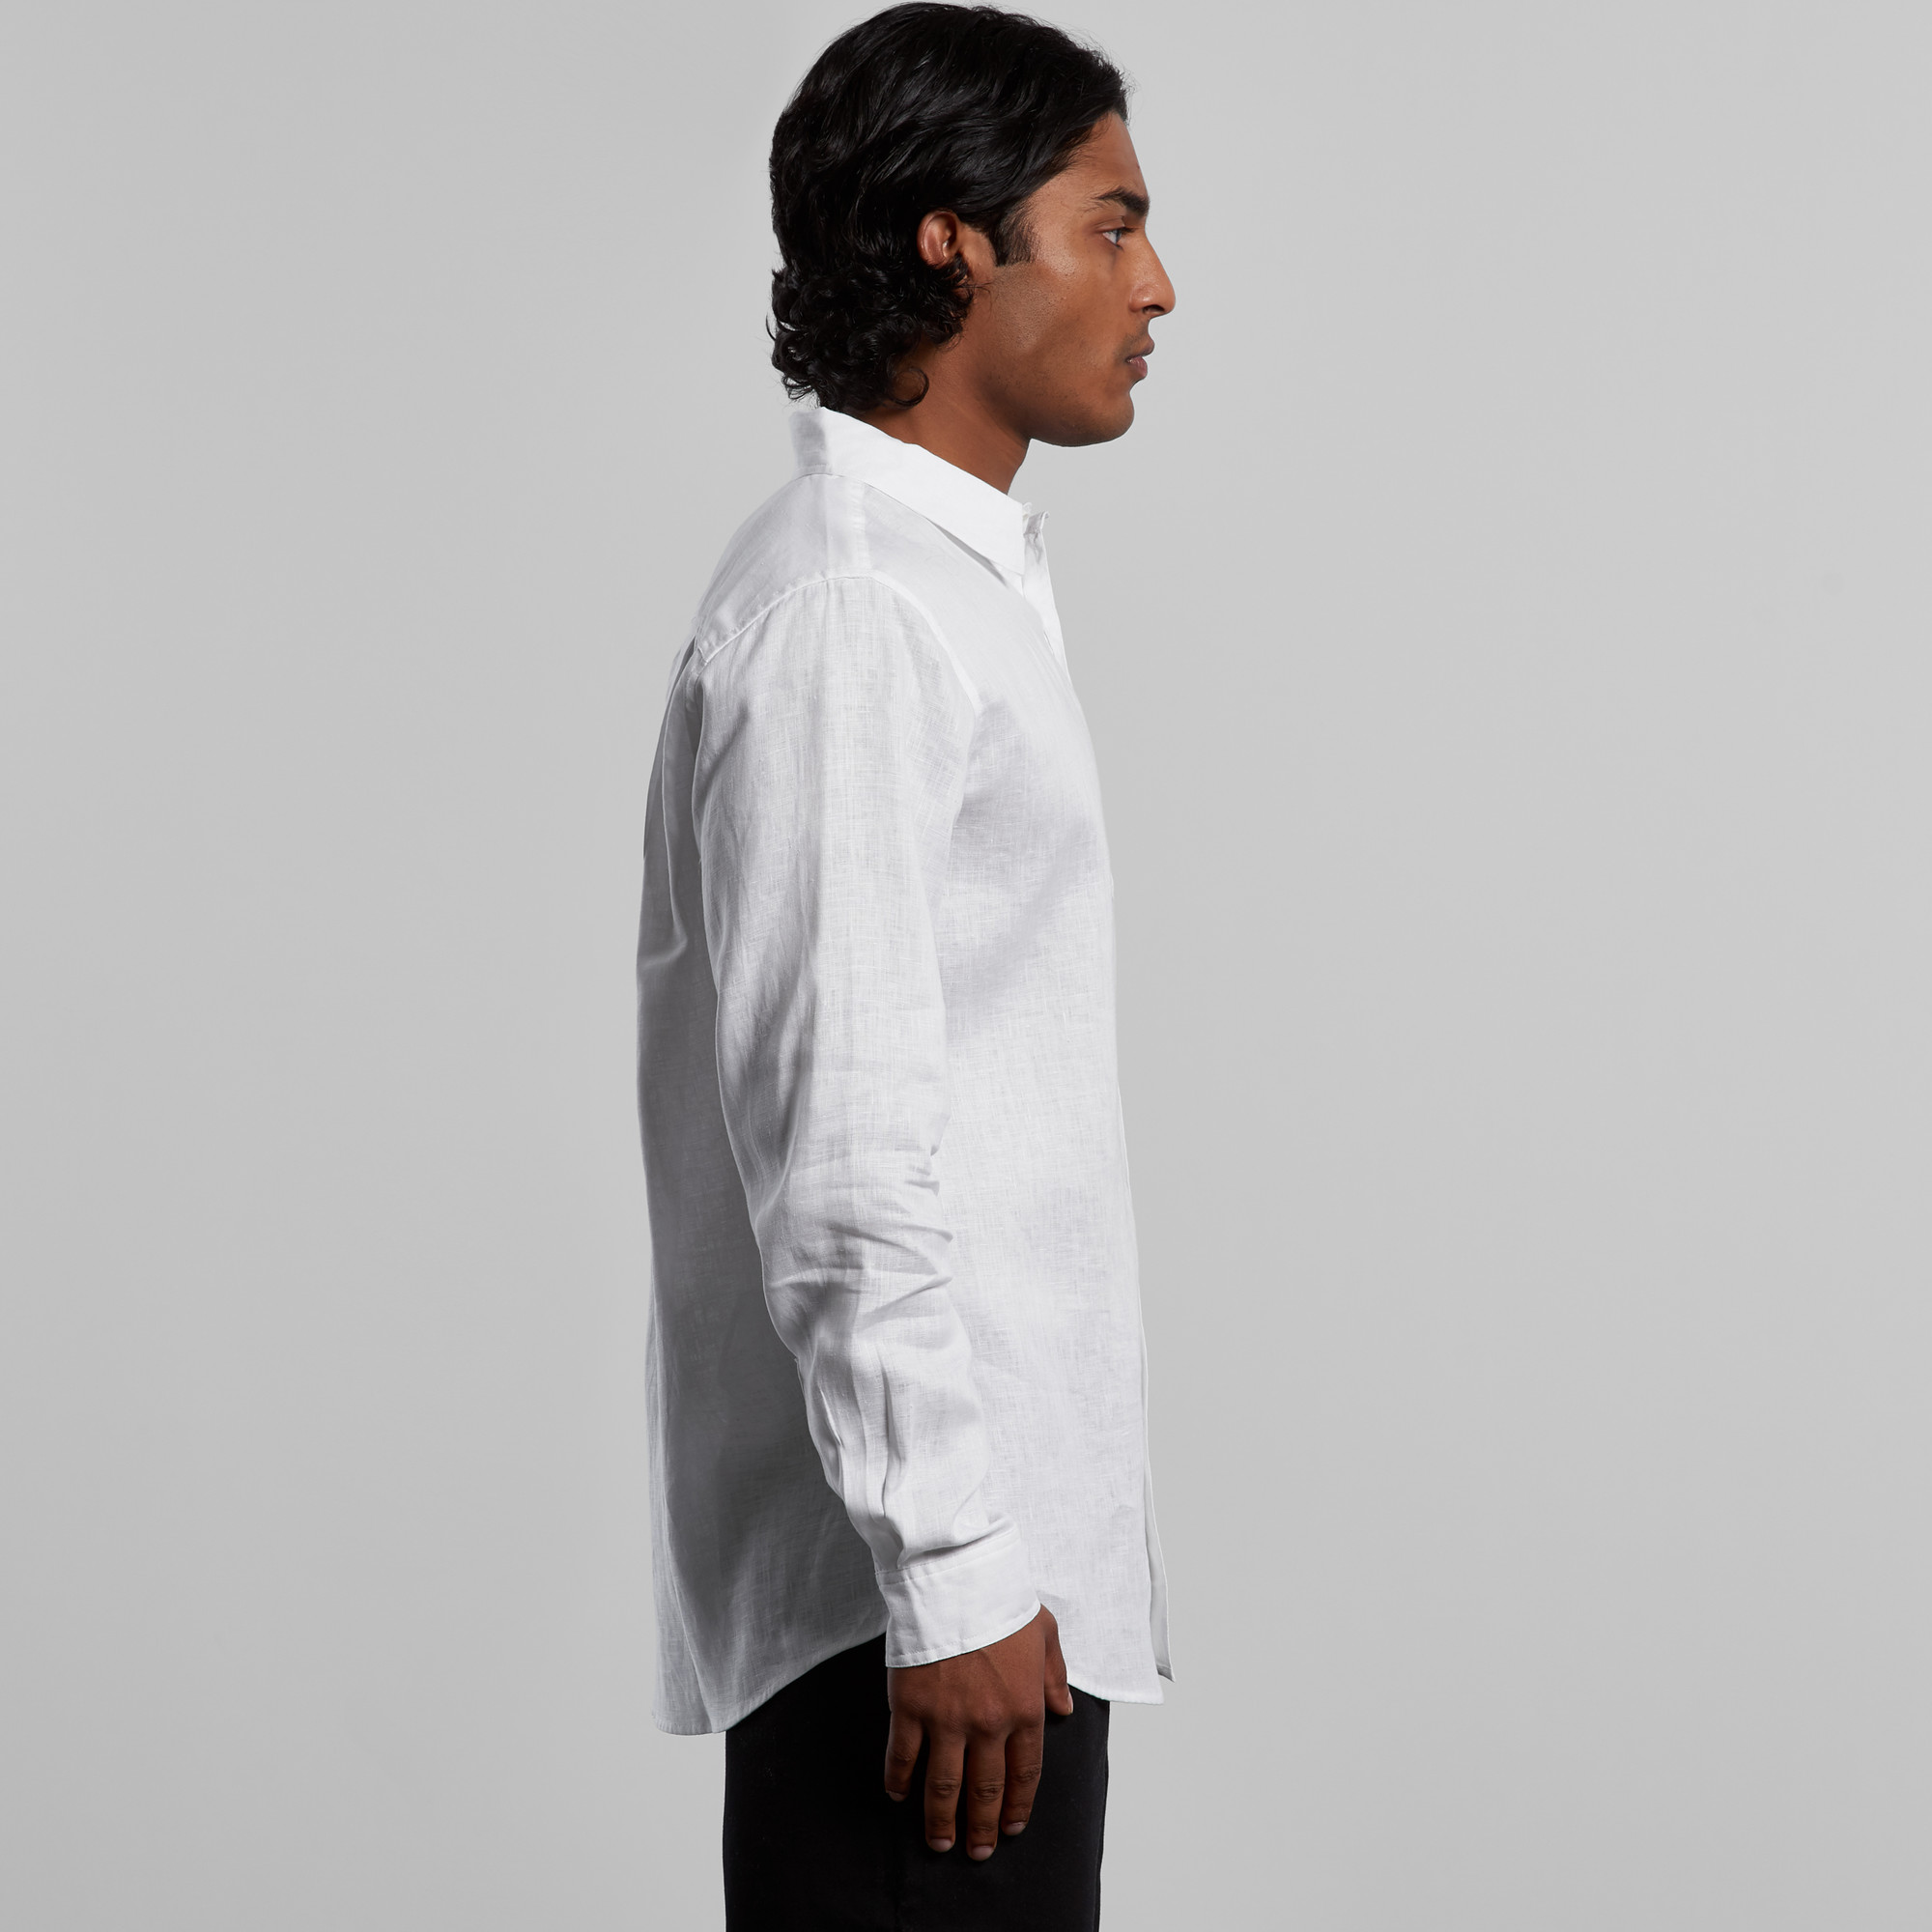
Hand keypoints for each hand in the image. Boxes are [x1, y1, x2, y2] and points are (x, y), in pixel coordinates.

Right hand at [882, 1605, 1075, 1858]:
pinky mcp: (911, 1708)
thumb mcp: (1045, 1632)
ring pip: (944, 1785)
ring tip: (939, 1843)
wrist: (955, 1579)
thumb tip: (1063, 1708)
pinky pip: (903, 1756)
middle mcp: (988, 1724)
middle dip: (982, 1826)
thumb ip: (1054, 1676)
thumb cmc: (1001, 1600)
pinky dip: (899, 1780)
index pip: (1025, 1772)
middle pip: (985, 1789)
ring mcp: (947, 1720)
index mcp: (1024, 1708)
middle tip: (977, 1851)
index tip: (1012, 1828)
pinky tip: (897, 1796)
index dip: (1018, 1806)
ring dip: (941, 1820)